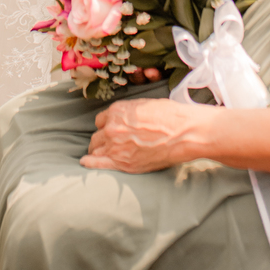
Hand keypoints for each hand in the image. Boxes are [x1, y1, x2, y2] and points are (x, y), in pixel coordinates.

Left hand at [81, 99, 210, 171]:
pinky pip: (99, 164)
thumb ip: (127, 113)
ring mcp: (116, 148)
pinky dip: (90, 163)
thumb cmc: (169, 116)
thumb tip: (123, 118)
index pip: (101, 120)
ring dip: (99, 150)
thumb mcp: (144, 105)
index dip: (107, 125)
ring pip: (96, 149)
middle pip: (97, 136)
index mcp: (117, 111)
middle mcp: (112, 129)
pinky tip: (85, 162)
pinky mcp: (124, 164)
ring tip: (101, 154)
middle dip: (102, 138)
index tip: (111, 129)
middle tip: (109, 143)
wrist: (184, 133)